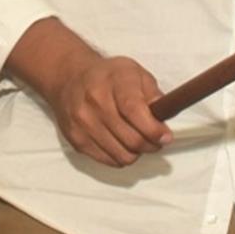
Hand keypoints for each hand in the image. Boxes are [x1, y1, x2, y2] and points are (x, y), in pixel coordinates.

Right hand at [41, 41, 171, 168]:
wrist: (69, 78)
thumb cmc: (107, 76)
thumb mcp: (135, 72)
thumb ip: (152, 93)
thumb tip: (164, 114)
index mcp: (113, 81)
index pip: (135, 111)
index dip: (154, 129)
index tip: (165, 136)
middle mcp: (95, 102)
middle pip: (131, 139)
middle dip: (151, 144)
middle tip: (156, 140)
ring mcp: (83, 122)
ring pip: (121, 155)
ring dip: (136, 152)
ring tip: (137, 140)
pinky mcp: (76, 139)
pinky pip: (108, 160)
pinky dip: (120, 156)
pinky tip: (121, 143)